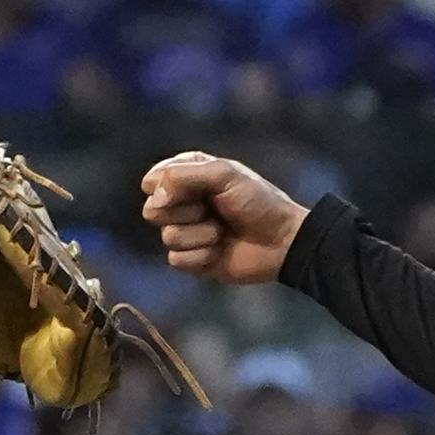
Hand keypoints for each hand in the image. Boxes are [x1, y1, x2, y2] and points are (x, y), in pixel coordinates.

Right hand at [139, 153, 307, 285]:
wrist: (282, 241)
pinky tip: (220, 250)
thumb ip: (183, 176)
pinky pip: (177, 259)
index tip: (195, 188)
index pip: (153, 180)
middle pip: (152, 210)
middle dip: (184, 211)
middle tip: (211, 209)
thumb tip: (153, 197)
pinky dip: (202, 255)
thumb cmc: (258, 202)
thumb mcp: (224, 175)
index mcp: (188, 176)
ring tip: (222, 231)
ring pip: (167, 235)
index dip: (167, 186)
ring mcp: (186, 232)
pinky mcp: (191, 259)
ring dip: (200, 234)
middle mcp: (183, 203)